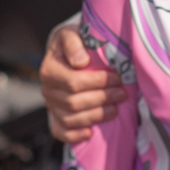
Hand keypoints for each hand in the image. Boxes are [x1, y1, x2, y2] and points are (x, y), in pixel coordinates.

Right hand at [40, 25, 121, 142]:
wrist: (67, 54)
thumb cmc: (74, 44)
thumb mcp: (72, 35)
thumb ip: (74, 43)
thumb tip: (81, 61)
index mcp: (49, 70)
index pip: (74, 82)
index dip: (98, 82)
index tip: (117, 78)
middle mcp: (48, 90)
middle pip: (74, 102)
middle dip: (102, 99)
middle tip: (122, 94)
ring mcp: (51, 106)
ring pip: (71, 118)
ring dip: (96, 116)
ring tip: (115, 109)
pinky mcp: (56, 118)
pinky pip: (61, 132)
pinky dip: (75, 135)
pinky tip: (90, 133)